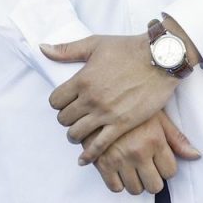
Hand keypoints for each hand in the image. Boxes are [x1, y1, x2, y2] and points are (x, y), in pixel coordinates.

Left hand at [42, 34, 177, 163]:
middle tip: (73, 118)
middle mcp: (90, 98)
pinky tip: (84, 159)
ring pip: (77, 133)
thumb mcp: (95, 44)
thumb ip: (67, 50)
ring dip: (75, 135)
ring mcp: (105, 113)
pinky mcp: (121, 124)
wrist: (159, 59)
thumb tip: (43, 48)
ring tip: (79, 134)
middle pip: (64, 118)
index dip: (58, 103)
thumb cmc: (128, 49)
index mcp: (82, 79)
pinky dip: (89, 154)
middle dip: (66, 119)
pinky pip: (98, 145)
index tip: (65, 103)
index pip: (55, 100)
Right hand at [92, 111, 201, 195]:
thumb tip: (196, 156)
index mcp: (154, 140)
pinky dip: (118, 182)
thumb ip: (177, 139)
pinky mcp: (101, 163)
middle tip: (147, 166)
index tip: (159, 159)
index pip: (170, 172)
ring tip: (132, 166)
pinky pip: (115, 188)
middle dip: (153, 178)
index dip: (166, 167)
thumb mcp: (158, 117)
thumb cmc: (132, 105)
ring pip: (135, 190)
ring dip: (136, 181)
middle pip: (154, 186)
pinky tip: (119, 168)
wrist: (101, 96)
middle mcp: (138, 152)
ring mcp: (119, 159)